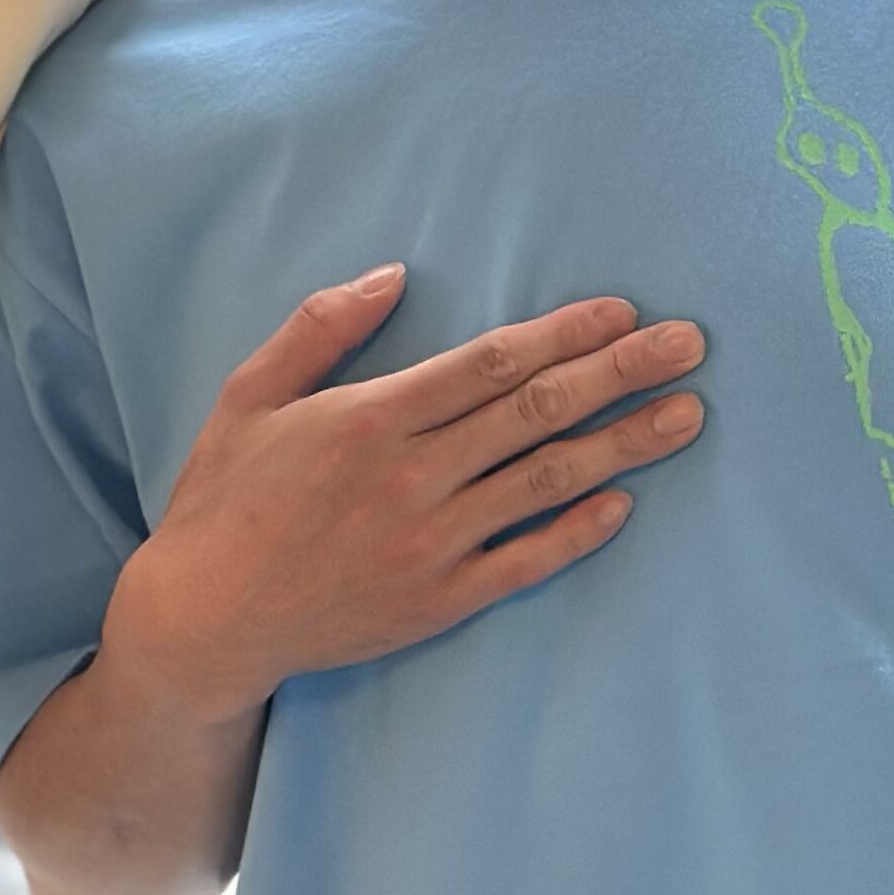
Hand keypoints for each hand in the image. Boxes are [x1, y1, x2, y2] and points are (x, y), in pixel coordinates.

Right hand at [100, 272, 706, 723]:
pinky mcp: (439, 600)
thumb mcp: (249, 393)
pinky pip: (527, 562)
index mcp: (370, 416)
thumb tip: (392, 274)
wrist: (206, 619)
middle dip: (620, 373)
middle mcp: (412, 476)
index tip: (621, 310)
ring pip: (547, 481)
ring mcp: (432, 542)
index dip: (563, 333)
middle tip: (687, 344)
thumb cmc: (225, 499)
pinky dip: (579, 532)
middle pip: (537, 412)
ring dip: (624, 445)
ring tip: (687, 415)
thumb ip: (320, 328)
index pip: (490, 363)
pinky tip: (624, 504)